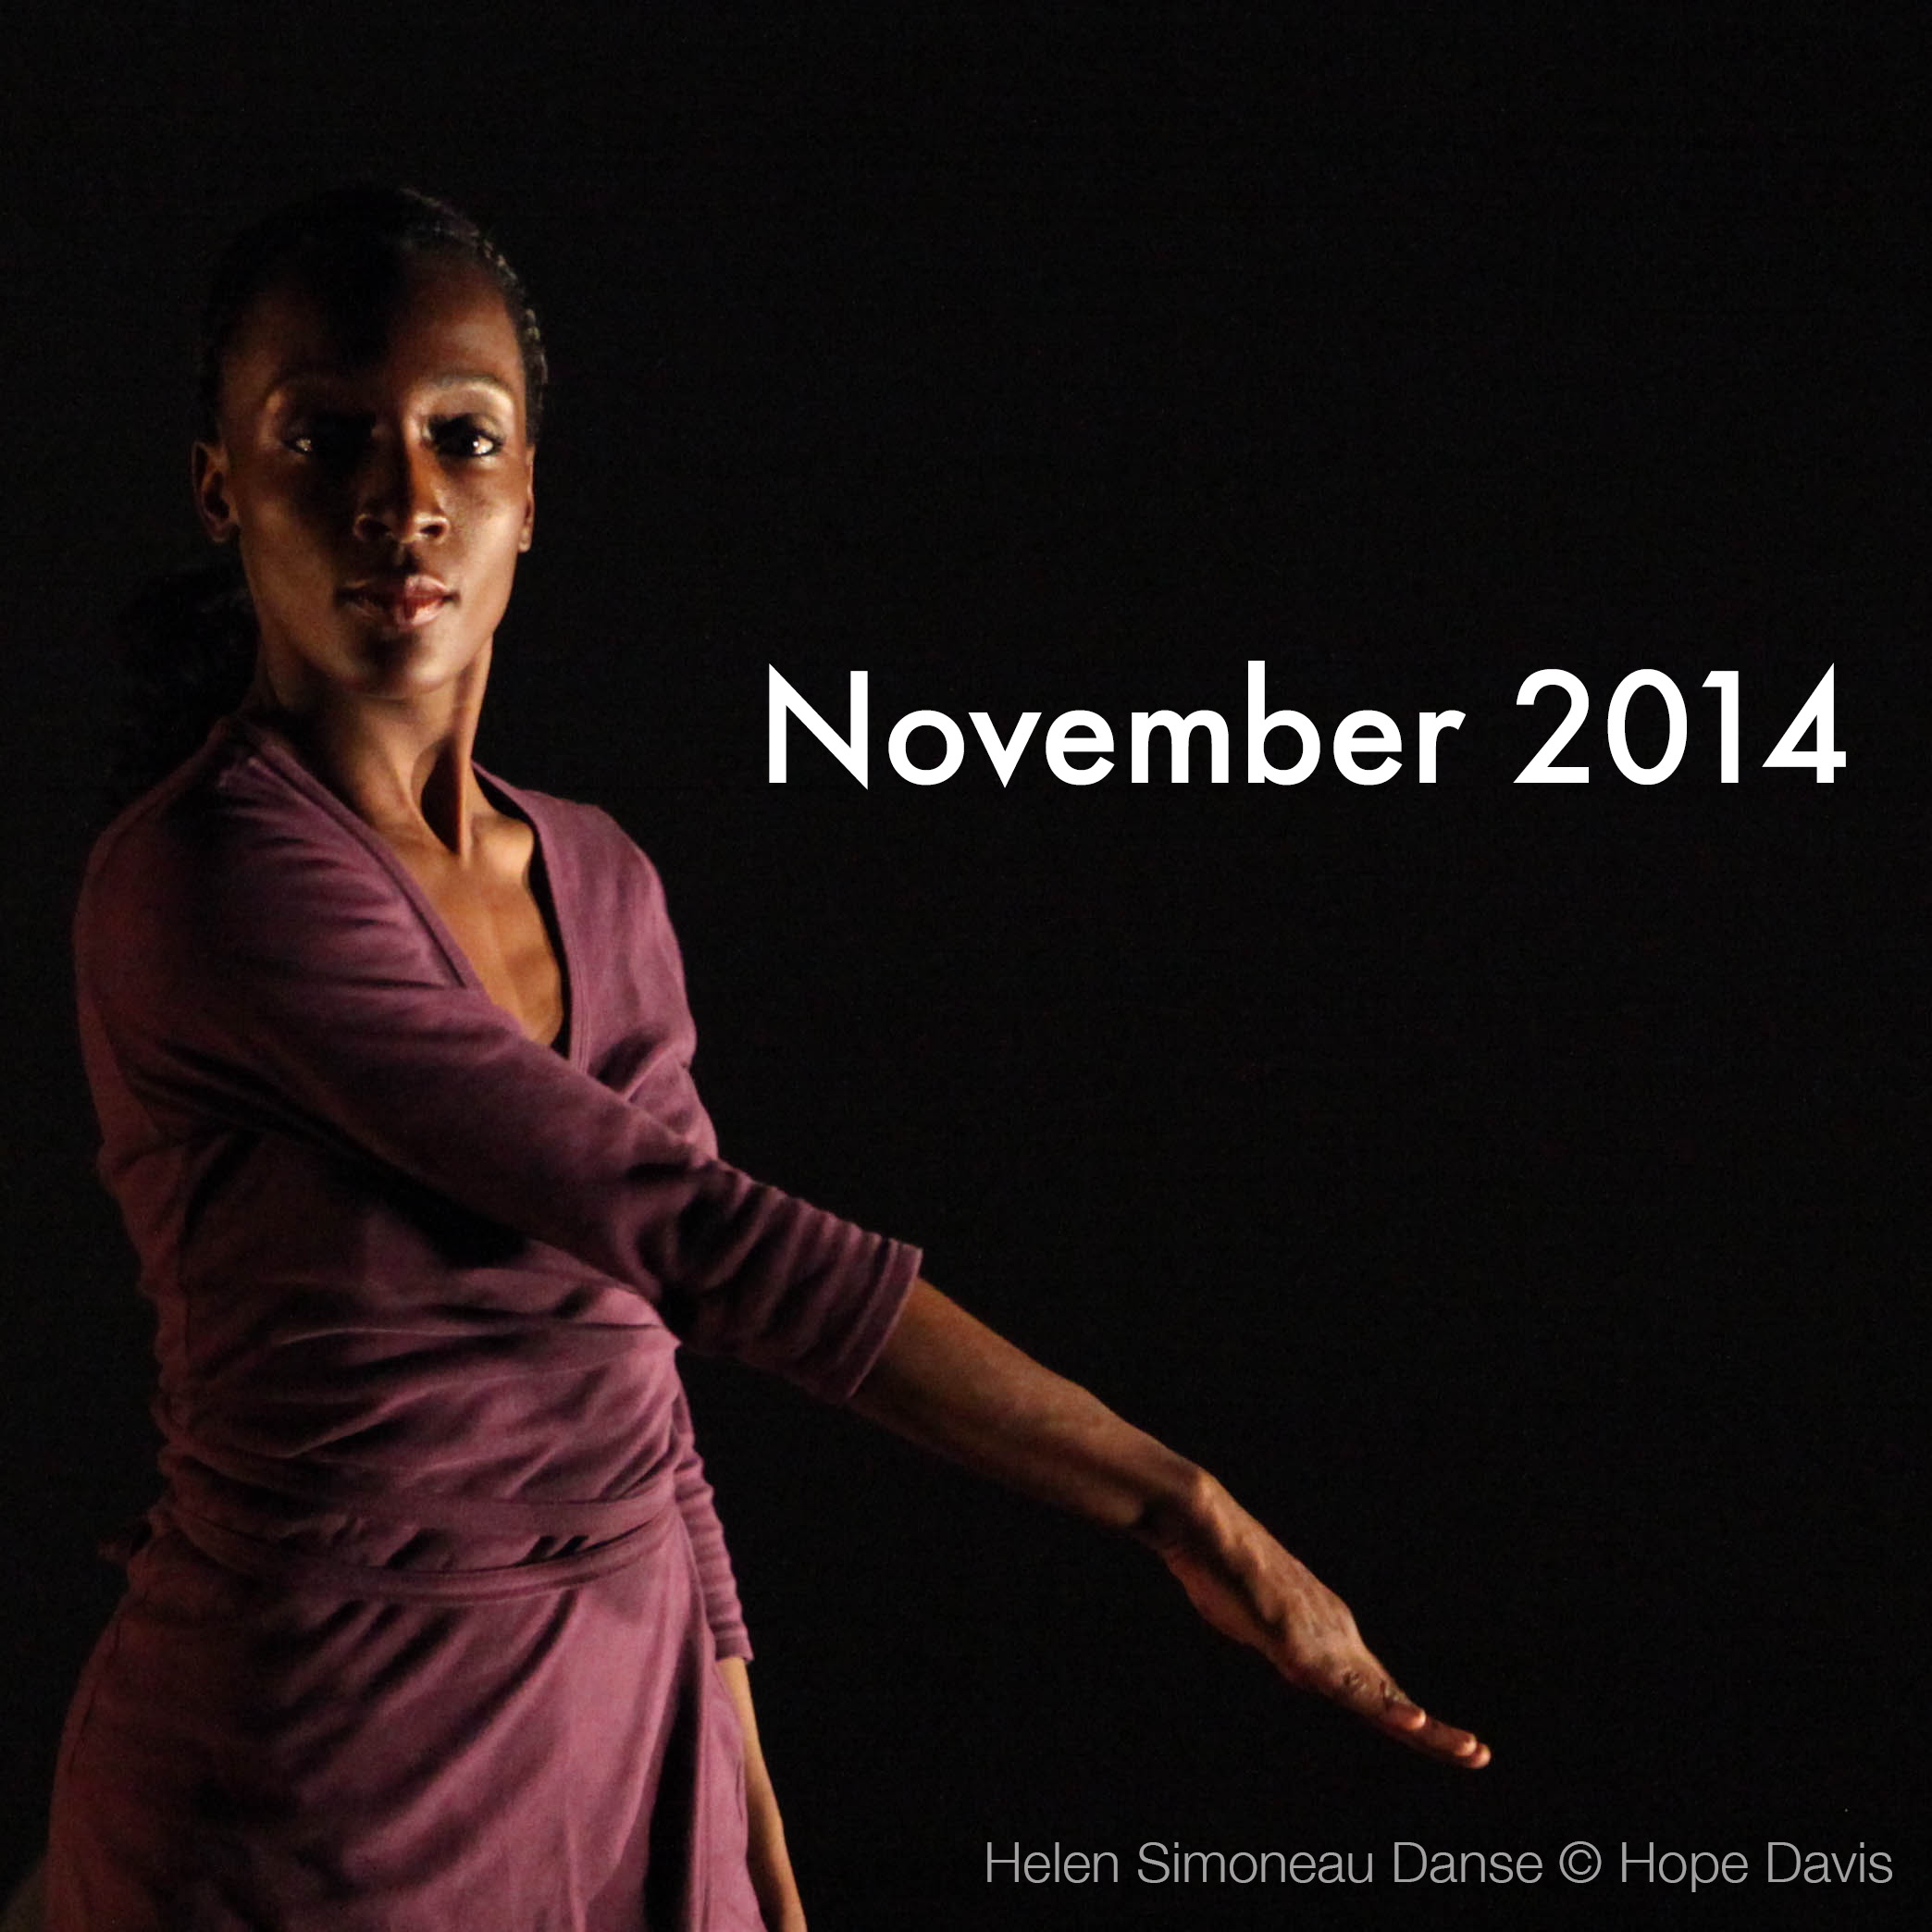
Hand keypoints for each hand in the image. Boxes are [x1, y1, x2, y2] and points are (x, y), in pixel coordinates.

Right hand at [1145, 1472, 1490, 1768]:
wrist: (1203, 1526)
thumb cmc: (1221, 1570)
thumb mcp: (1258, 1625)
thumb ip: (1284, 1647)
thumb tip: (1300, 1667)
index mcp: (1328, 1632)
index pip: (1375, 1687)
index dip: (1405, 1717)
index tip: (1439, 1741)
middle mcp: (1336, 1634)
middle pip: (1391, 1695)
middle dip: (1435, 1732)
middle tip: (1480, 1755)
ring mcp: (1321, 1638)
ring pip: (1381, 1697)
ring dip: (1427, 1729)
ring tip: (1469, 1750)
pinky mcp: (1300, 1642)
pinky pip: (1345, 1684)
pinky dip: (1381, 1706)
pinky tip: (1410, 1722)